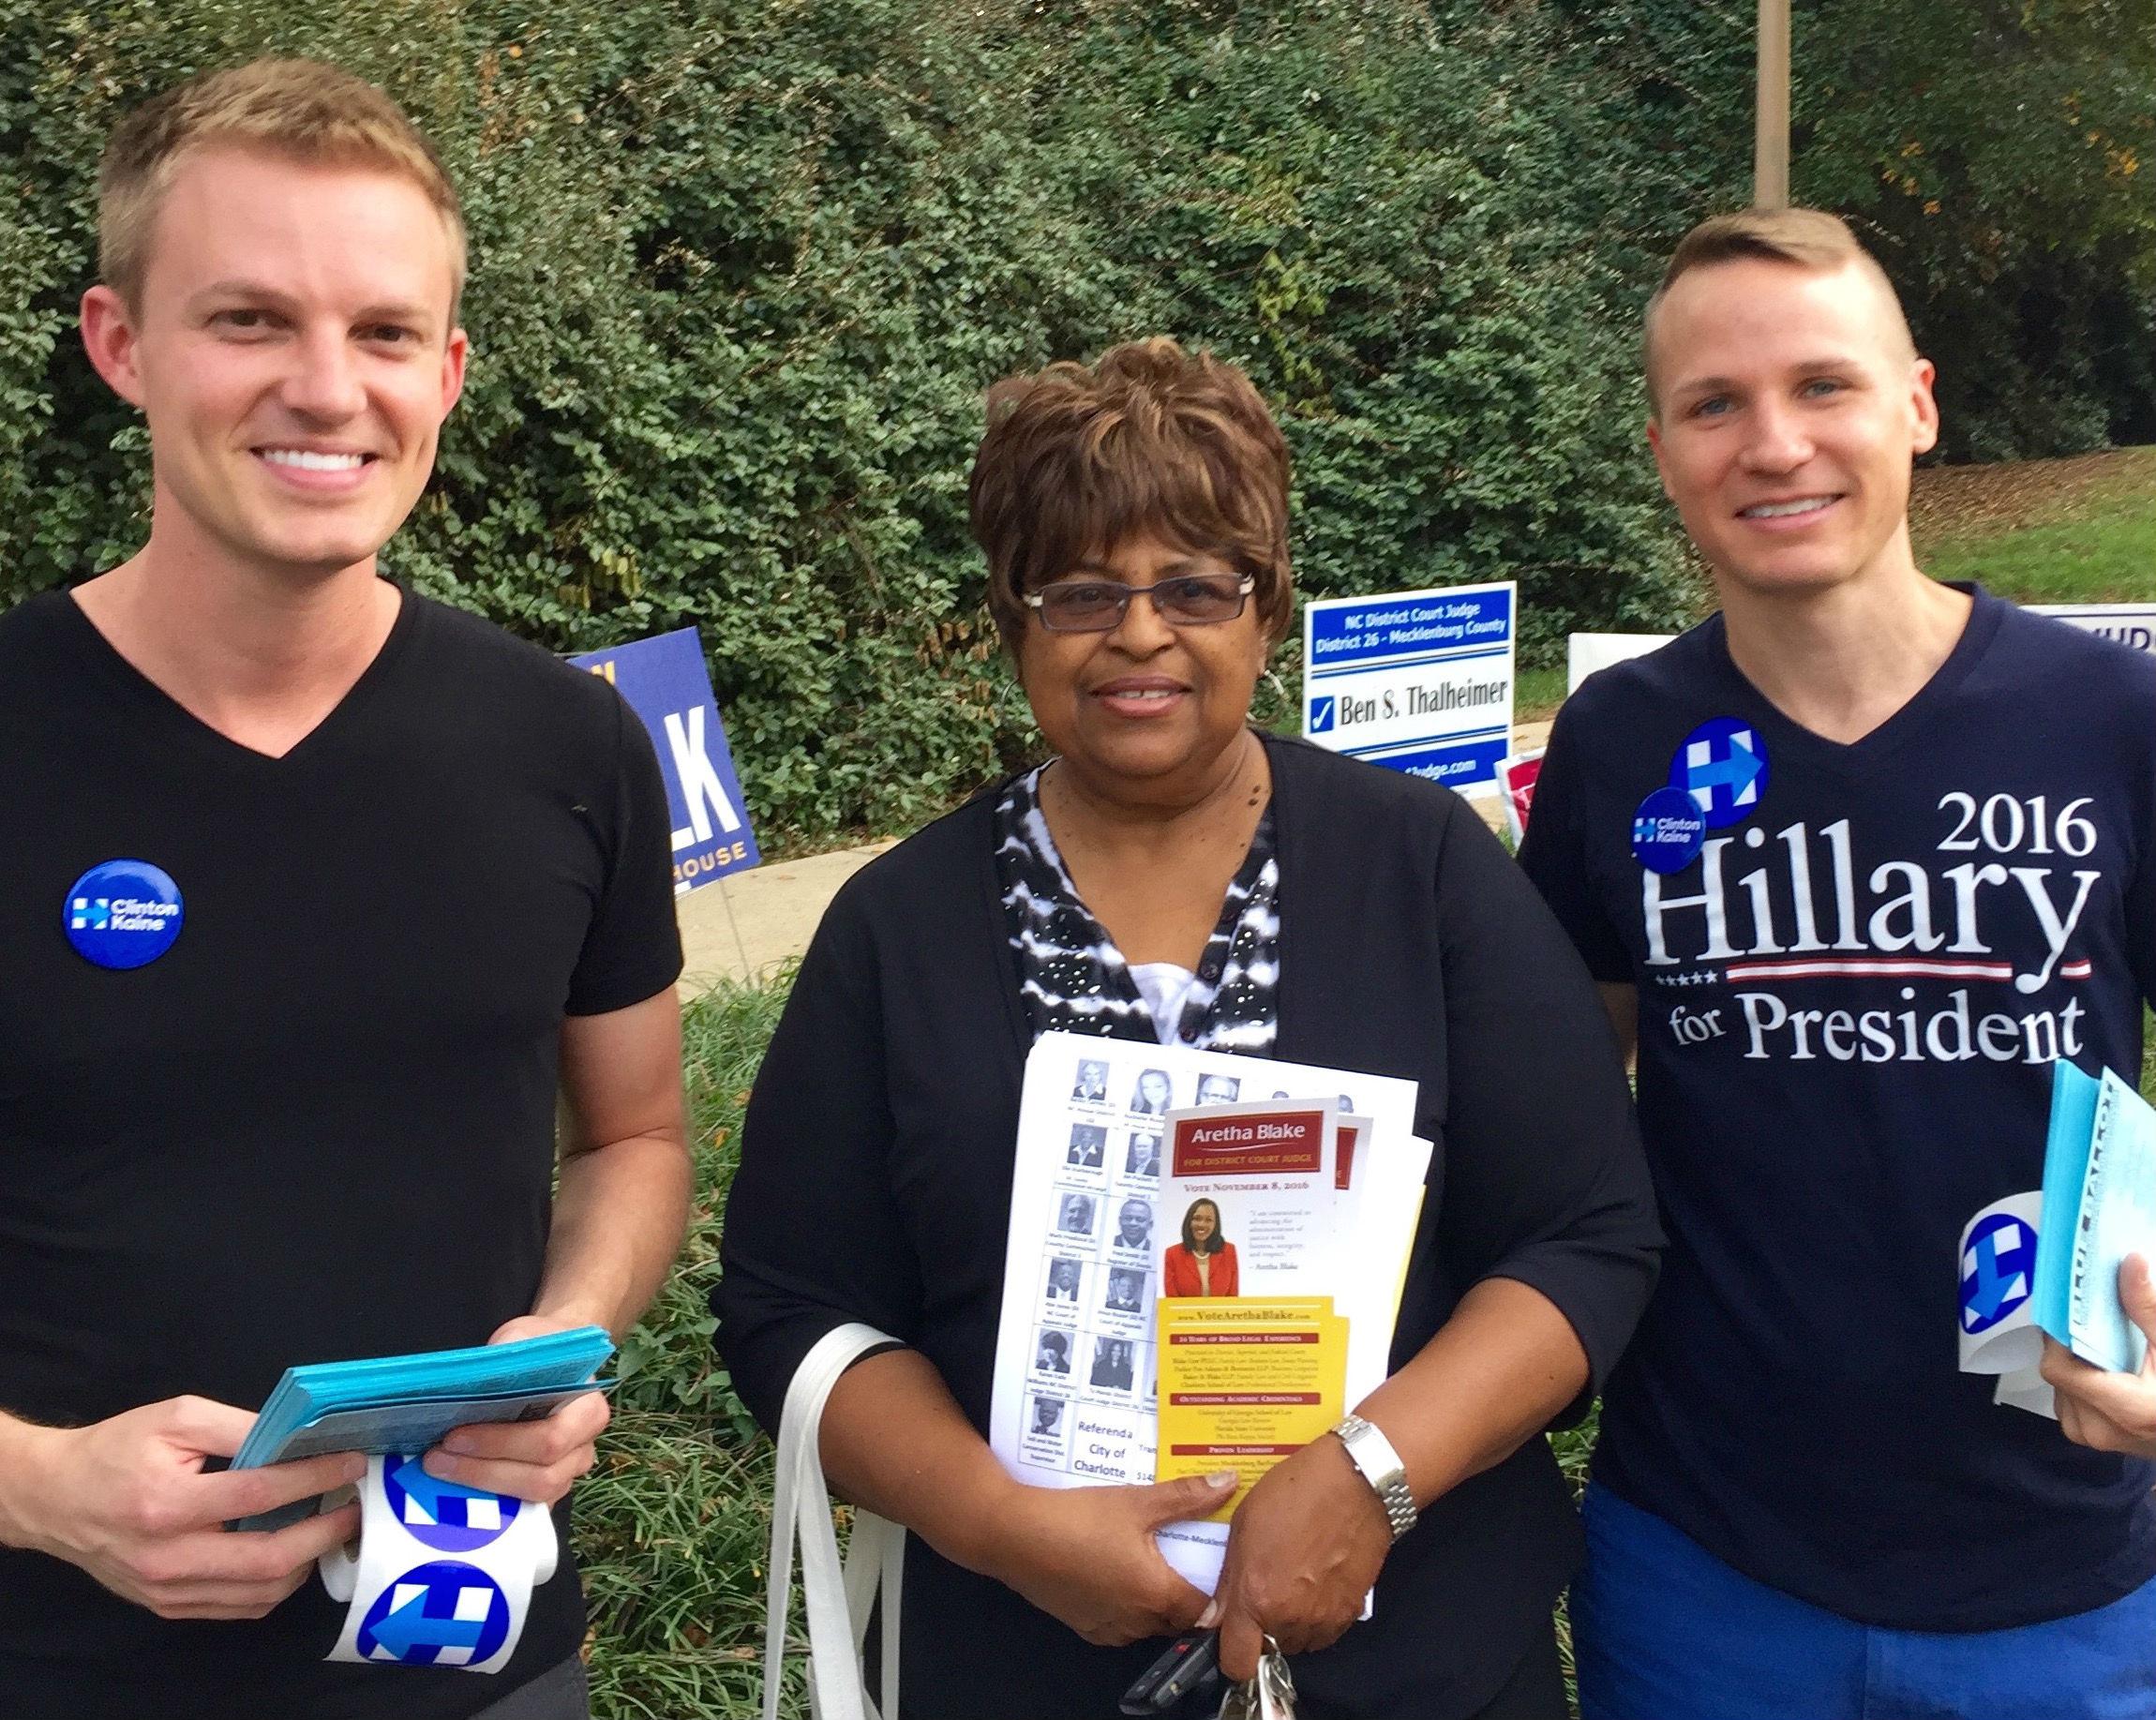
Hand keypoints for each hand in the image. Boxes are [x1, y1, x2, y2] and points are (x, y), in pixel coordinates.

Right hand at [0, 1396, 362, 1619]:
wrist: (56, 1499)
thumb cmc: (116, 1451)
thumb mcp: (177, 1418)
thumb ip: (240, 1426)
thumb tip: (299, 1438)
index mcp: (166, 1504)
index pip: (261, 1495)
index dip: (315, 1478)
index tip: (352, 1463)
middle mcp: (168, 1557)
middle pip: (268, 1559)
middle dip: (324, 1532)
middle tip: (355, 1506)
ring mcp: (167, 1590)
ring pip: (260, 1593)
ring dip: (306, 1561)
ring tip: (328, 1527)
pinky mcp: (168, 1606)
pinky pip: (239, 1607)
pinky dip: (276, 1584)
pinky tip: (292, 1552)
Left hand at [422, 1313, 609, 1503]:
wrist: (553, 1363)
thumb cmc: (540, 1350)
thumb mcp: (526, 1337)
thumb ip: (509, 1353)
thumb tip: (474, 1376)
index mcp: (588, 1412)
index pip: (551, 1439)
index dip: (501, 1444)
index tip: (455, 1435)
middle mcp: (583, 1449)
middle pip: (541, 1477)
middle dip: (483, 1472)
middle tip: (435, 1459)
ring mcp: (567, 1474)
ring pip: (532, 1499)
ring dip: (481, 1489)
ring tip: (439, 1470)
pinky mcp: (545, 1491)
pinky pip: (521, 1510)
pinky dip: (486, 1506)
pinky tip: (452, 1490)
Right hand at [982, 1470, 1234, 1645]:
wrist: (1012, 1534)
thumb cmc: (1078, 1518)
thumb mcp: (1137, 1501)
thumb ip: (1186, 1495)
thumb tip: (1228, 1482)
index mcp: (1156, 1595)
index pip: (1205, 1610)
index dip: (1216, 1591)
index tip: (1218, 1566)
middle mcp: (1135, 1621)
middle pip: (1178, 1619)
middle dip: (1187, 1593)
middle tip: (1189, 1555)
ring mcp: (1106, 1628)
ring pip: (1148, 1624)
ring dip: (1156, 1601)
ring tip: (1155, 1559)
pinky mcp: (1082, 1625)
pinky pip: (1119, 1624)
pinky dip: (1127, 1605)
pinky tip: (1118, 1570)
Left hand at [1204, 1435, 1391, 1681]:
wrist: (1355, 1482)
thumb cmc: (1293, 1493)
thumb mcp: (1243, 1525)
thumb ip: (1229, 1580)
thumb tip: (1216, 1617)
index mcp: (1256, 1596)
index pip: (1237, 1663)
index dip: (1230, 1656)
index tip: (1231, 1638)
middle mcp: (1288, 1617)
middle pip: (1269, 1650)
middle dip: (1263, 1629)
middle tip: (1266, 1592)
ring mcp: (1323, 1618)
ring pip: (1297, 1642)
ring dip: (1290, 1624)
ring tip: (1293, 1584)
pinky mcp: (1350, 1612)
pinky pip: (1324, 1632)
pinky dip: (1317, 1618)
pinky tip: (1317, 1584)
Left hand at [2042, 1252, 2155, 1457]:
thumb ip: (2148, 1310)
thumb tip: (2131, 1263)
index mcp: (2122, 1410)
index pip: (2057, 1367)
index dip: (2059, 1337)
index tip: (2071, 1311)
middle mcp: (2096, 1429)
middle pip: (2057, 1373)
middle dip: (2071, 1346)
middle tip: (2092, 1323)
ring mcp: (2090, 1437)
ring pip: (2059, 1386)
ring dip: (2075, 1364)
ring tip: (2103, 1348)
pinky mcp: (2088, 1437)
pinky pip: (2068, 1400)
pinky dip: (2080, 1381)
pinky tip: (2103, 1369)